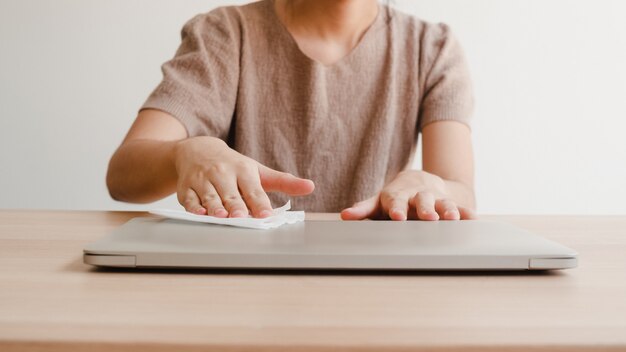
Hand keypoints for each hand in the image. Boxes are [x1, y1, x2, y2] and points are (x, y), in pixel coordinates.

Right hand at [174, 137, 314, 217]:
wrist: (198, 150)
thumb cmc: (233, 166)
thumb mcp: (258, 171)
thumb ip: (283, 181)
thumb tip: (310, 187)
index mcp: (244, 170)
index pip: (254, 189)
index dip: (260, 203)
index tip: (266, 216)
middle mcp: (223, 173)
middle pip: (231, 193)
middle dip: (236, 205)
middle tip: (242, 217)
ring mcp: (203, 180)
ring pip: (210, 196)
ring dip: (214, 207)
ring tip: (221, 217)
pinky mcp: (187, 187)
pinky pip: (189, 199)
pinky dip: (193, 206)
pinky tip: (198, 214)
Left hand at [340, 170, 474, 220]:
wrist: (421, 181)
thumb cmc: (395, 198)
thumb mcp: (379, 201)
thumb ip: (363, 209)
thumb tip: (344, 216)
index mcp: (398, 195)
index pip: (396, 201)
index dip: (396, 208)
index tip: (397, 217)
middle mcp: (417, 195)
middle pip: (421, 200)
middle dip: (424, 209)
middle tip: (428, 218)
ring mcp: (435, 198)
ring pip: (442, 203)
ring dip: (446, 210)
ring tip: (450, 219)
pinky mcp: (450, 202)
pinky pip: (459, 207)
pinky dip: (465, 213)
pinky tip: (472, 219)